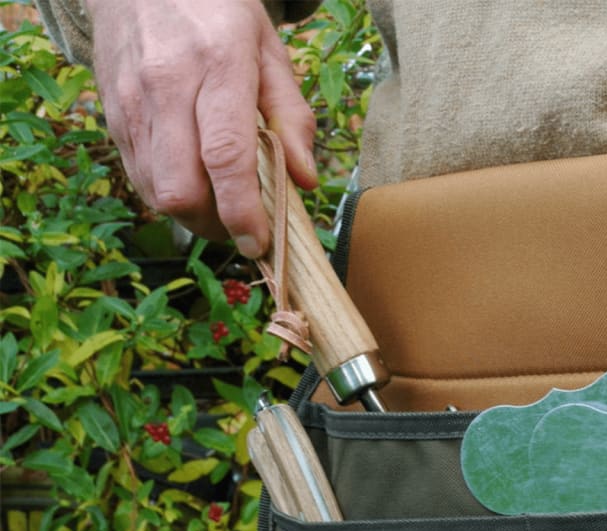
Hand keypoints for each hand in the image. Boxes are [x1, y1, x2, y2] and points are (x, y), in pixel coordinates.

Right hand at [85, 0, 316, 255]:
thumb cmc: (216, 11)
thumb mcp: (268, 49)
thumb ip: (291, 115)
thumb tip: (306, 181)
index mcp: (217, 65)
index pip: (226, 157)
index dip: (243, 212)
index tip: (260, 244)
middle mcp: (166, 86)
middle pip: (182, 190)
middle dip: (216, 225)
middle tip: (244, 226)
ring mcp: (131, 103)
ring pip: (156, 192)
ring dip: (192, 216)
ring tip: (220, 207)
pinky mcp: (112, 115)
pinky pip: (139, 177)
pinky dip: (169, 195)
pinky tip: (192, 183)